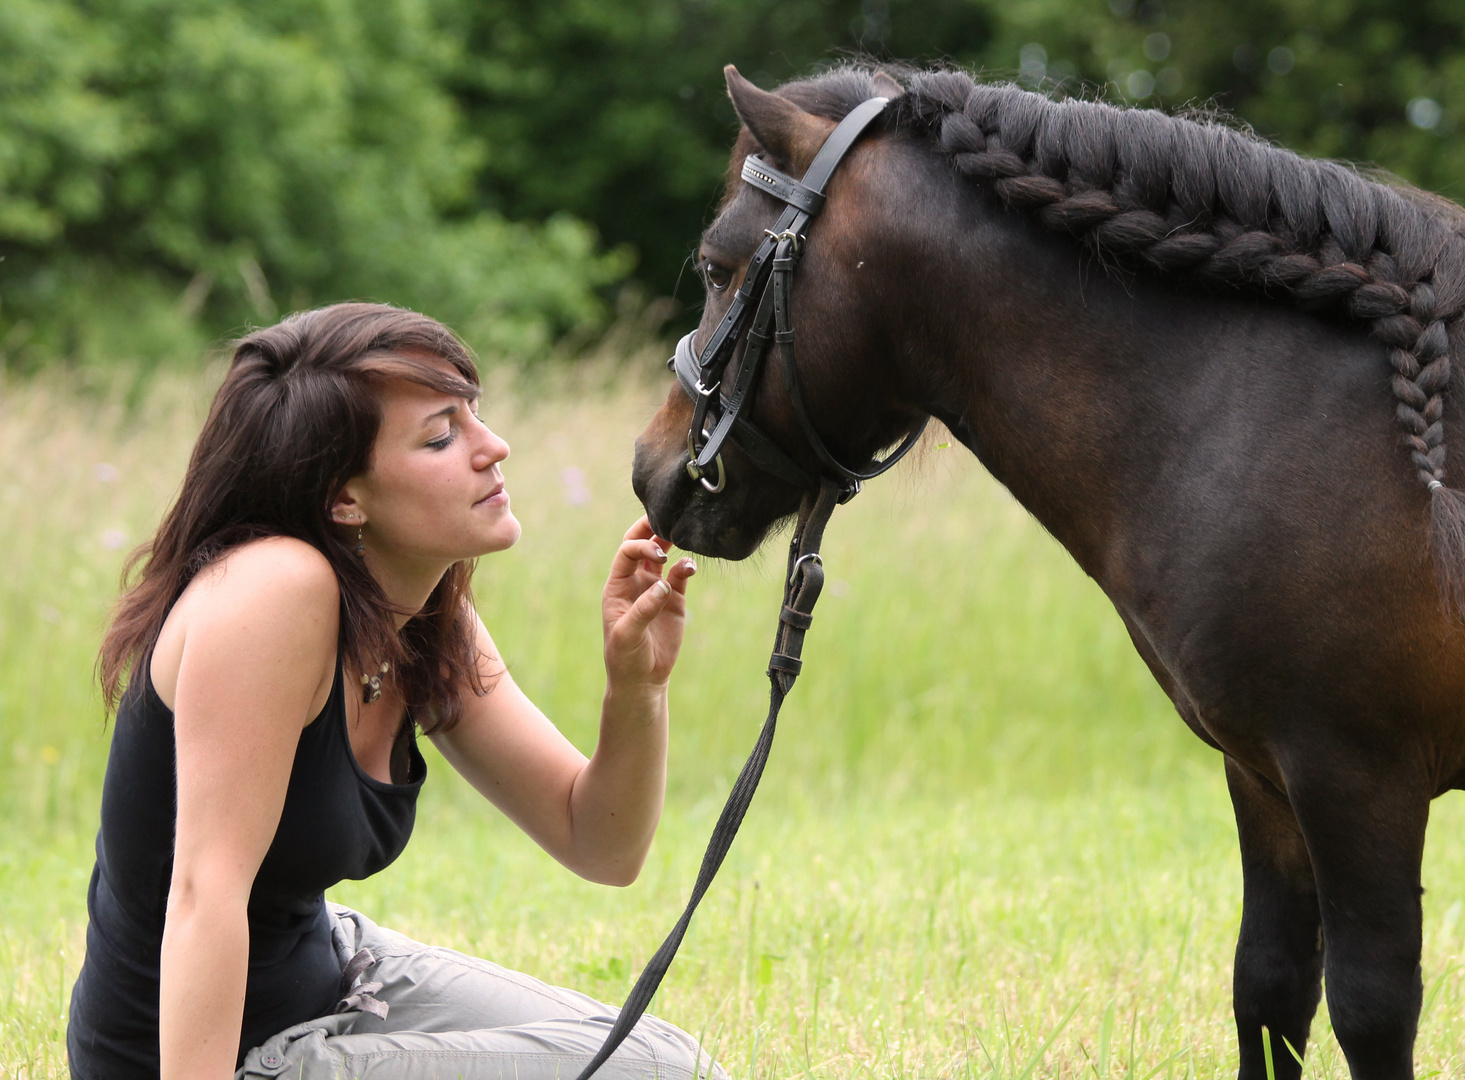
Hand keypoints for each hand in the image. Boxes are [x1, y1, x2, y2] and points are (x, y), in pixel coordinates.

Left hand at [602, 516, 695, 688]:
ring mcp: (655, 588)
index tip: (658, 554)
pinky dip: (686, 566)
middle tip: (668, 518)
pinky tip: (691, 567)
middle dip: (651, 529)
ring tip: (685, 534)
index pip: (626, 552)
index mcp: (617, 585)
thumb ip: (643, 609)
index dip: (640, 545)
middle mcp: (635, 581)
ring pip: (662, 554)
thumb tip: (662, 586)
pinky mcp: (674, 599)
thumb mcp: (627, 635)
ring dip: (671, 542)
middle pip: (641, 544)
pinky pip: (681, 574)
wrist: (643, 678)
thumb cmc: (625, 657)